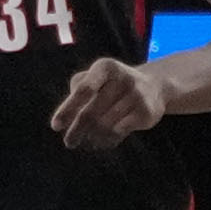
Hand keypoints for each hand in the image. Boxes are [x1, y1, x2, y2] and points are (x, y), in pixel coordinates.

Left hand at [50, 57, 167, 152]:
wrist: (154, 87)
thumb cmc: (114, 84)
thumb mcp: (96, 77)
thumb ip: (78, 89)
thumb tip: (66, 117)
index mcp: (105, 67)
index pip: (83, 90)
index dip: (67, 109)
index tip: (55, 126)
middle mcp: (122, 78)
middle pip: (91, 112)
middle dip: (76, 130)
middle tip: (68, 142)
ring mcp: (136, 95)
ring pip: (104, 125)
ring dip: (92, 136)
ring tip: (87, 141)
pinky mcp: (146, 112)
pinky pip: (119, 132)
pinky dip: (107, 140)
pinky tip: (102, 143)